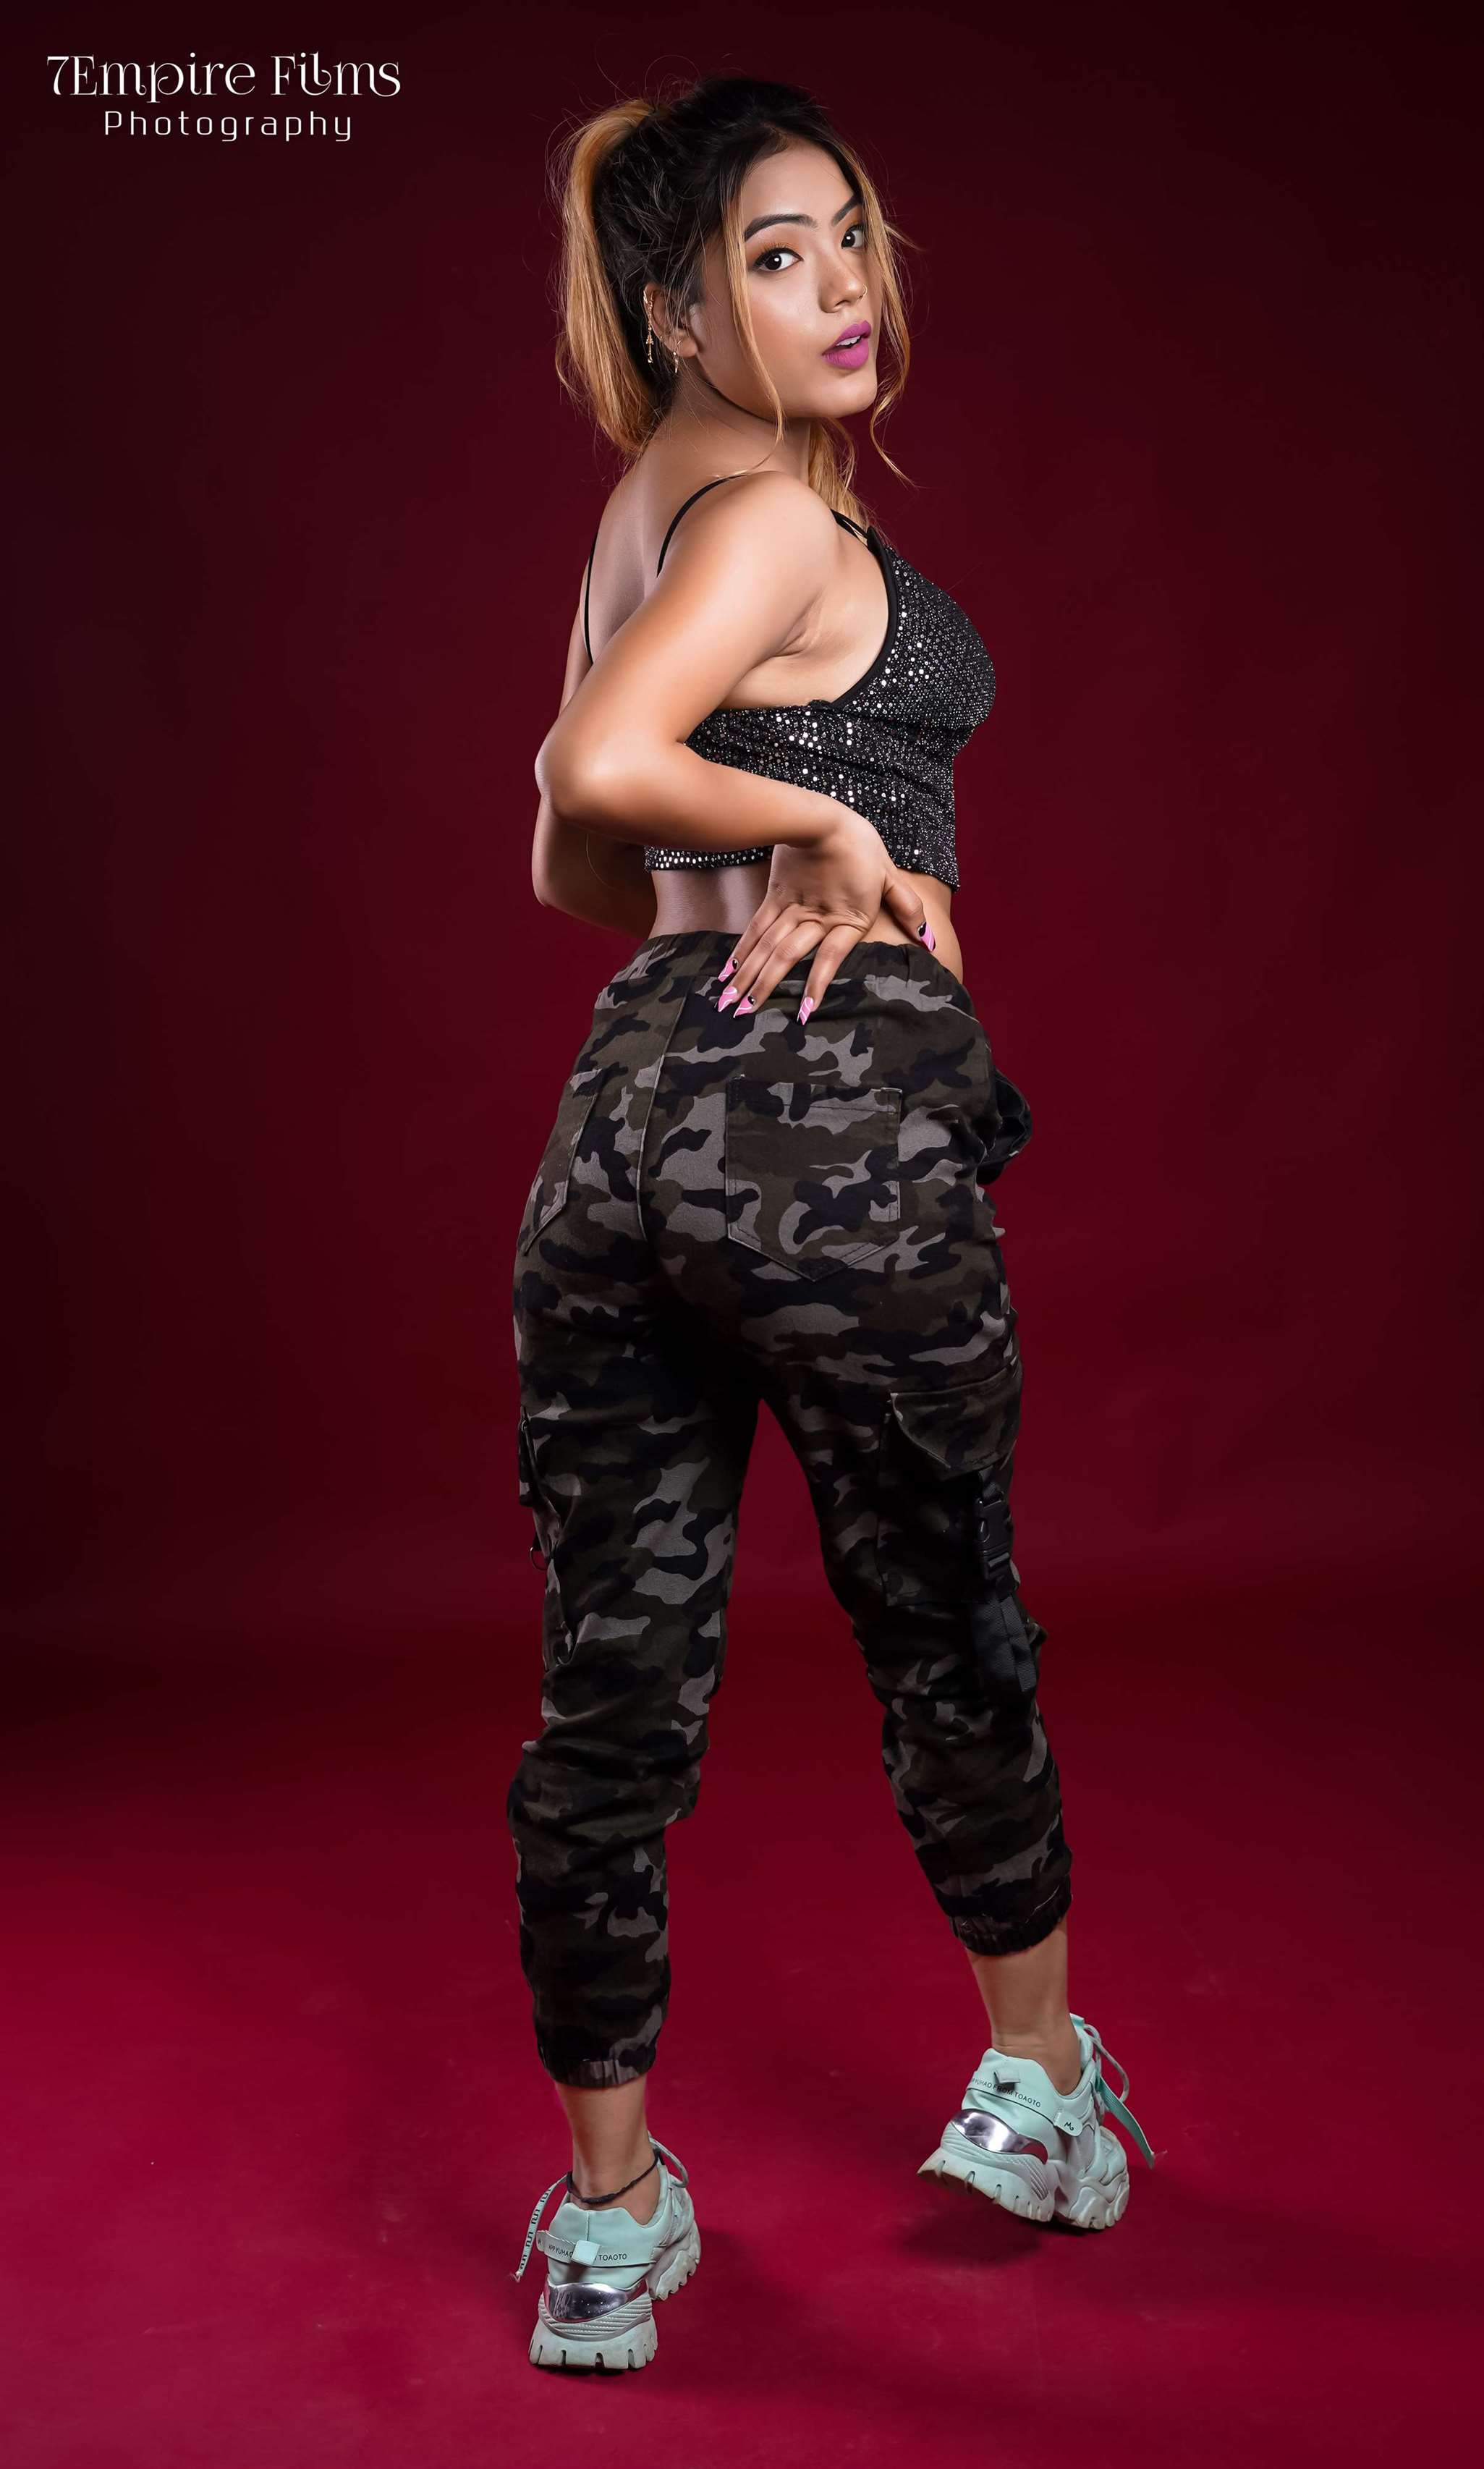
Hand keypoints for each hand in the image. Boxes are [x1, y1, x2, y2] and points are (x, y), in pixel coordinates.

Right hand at [714, 808, 933, 1020]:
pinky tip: (730, 970)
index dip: (816, 985)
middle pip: (785, 956)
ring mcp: (791, 907)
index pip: (829, 958)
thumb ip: (907, 907)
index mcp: (846, 917)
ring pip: (766, 946)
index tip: (804, 1014)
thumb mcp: (889, 874)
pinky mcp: (775, 896)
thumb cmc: (859, 844)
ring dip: (748, 975)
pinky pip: (757, 927)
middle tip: (744, 1015)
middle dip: (764, 987)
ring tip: (730, 1002)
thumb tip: (930, 940)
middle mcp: (815, 917)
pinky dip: (743, 950)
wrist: (821, 815)